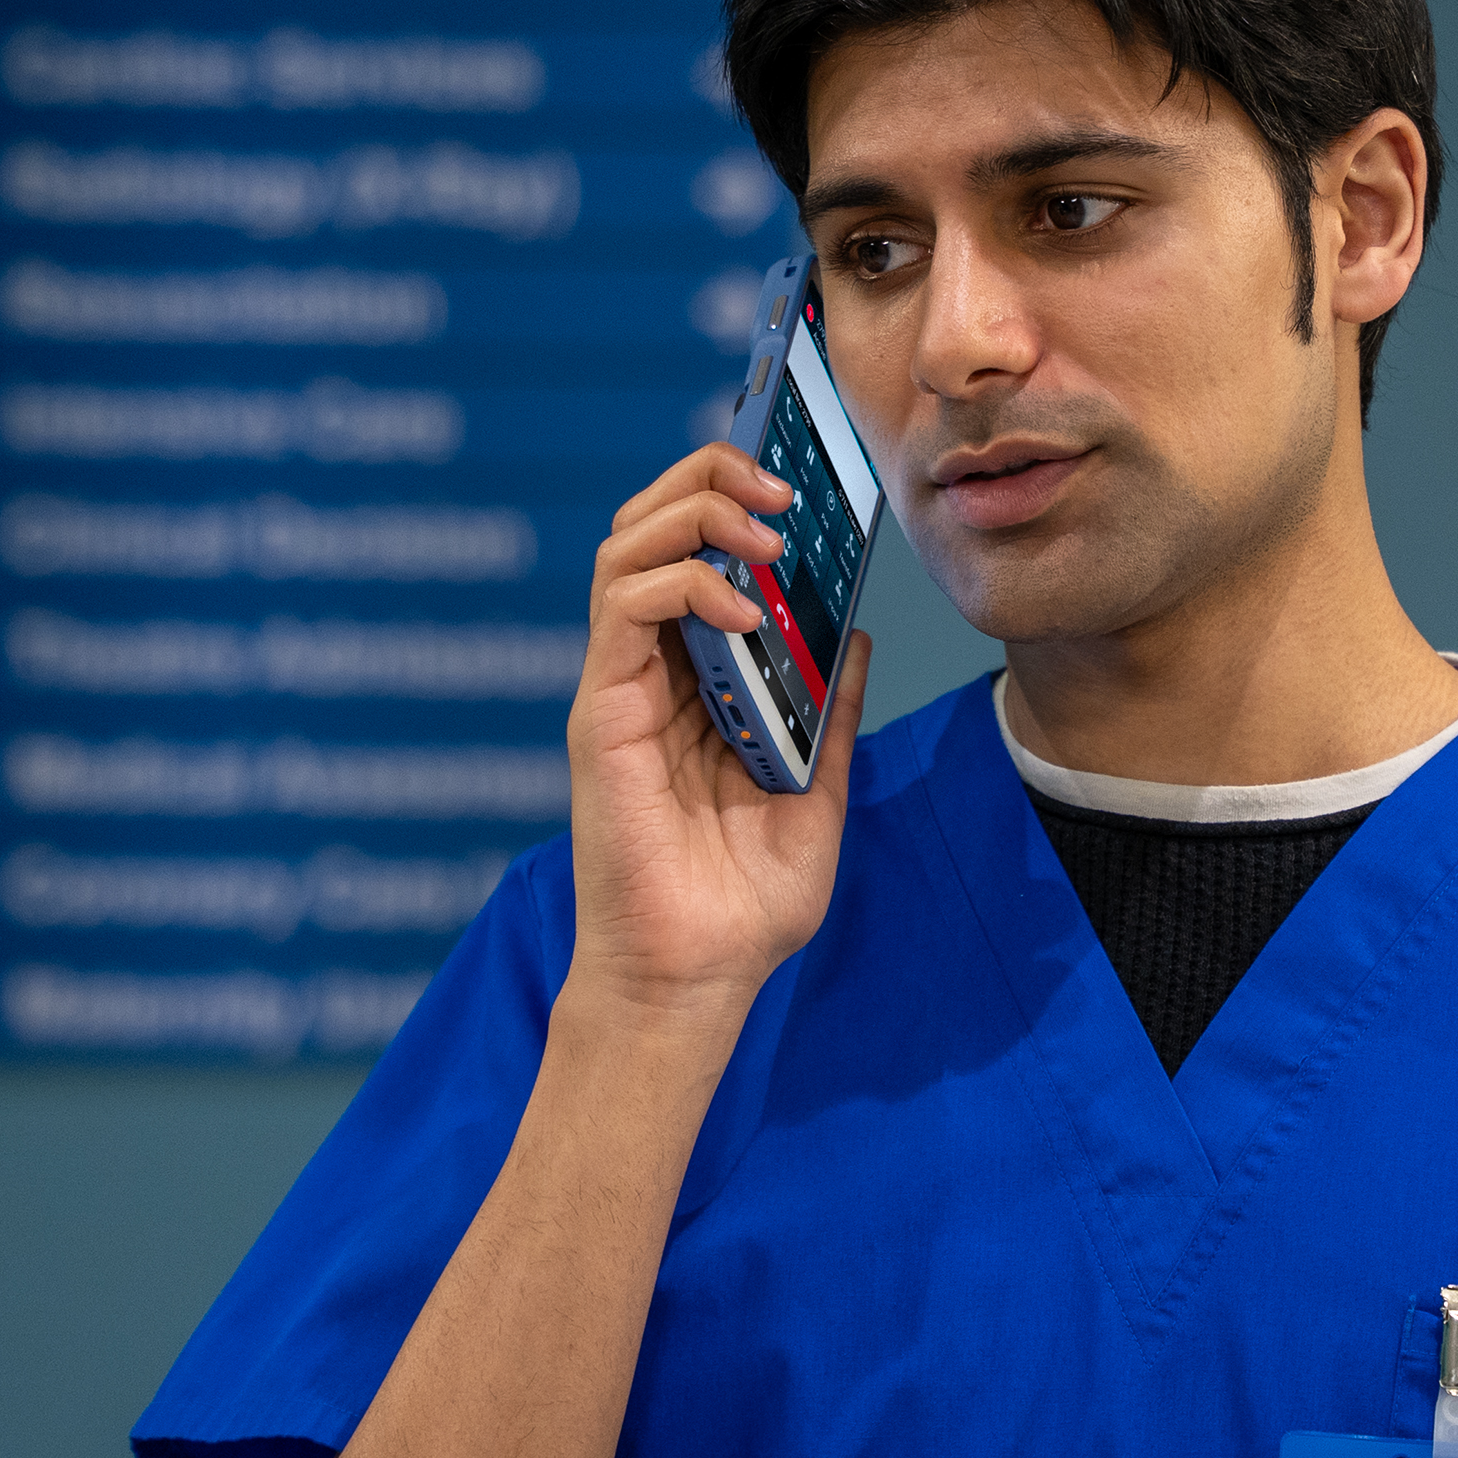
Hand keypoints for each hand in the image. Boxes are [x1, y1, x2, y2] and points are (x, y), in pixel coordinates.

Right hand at [561, 442, 872, 1019]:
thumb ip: (830, 715)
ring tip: (764, 530)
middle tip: (780, 483)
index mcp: (698, 683)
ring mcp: (621, 688)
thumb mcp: (817, 795)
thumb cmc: (744, 906)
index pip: (697, 555)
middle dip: (711, 478)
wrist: (697, 979)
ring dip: (697, 513)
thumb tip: (857, 637)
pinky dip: (683, 585)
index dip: (734, 500)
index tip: (798, 483)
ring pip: (627, 547)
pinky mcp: (600, 713)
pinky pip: (623, 609)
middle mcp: (651, 673)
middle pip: (651, 528)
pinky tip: (744, 611)